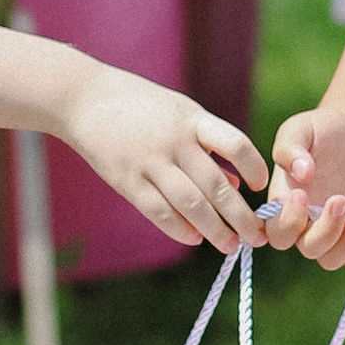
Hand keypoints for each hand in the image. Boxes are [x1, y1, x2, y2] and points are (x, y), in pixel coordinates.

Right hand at [57, 67, 268, 251]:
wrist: (85, 98)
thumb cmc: (141, 106)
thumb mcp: (180, 113)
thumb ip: (209, 146)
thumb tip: (236, 185)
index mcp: (192, 119)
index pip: (236, 144)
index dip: (254, 167)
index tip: (259, 187)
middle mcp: (174, 141)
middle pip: (216, 185)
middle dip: (240, 216)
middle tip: (257, 237)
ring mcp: (149, 161)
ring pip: (191, 204)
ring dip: (215, 229)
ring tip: (230, 246)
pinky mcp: (126, 180)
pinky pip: (159, 211)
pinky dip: (180, 229)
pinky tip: (195, 238)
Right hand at [262, 105, 344, 270]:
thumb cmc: (319, 130)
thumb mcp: (300, 128)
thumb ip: (291, 147)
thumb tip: (302, 173)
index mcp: (283, 203)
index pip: (275, 231)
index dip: (286, 222)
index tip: (301, 194)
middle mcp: (305, 224)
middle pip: (306, 248)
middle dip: (324, 230)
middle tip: (339, 198)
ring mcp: (333, 231)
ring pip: (331, 259)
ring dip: (344, 240)